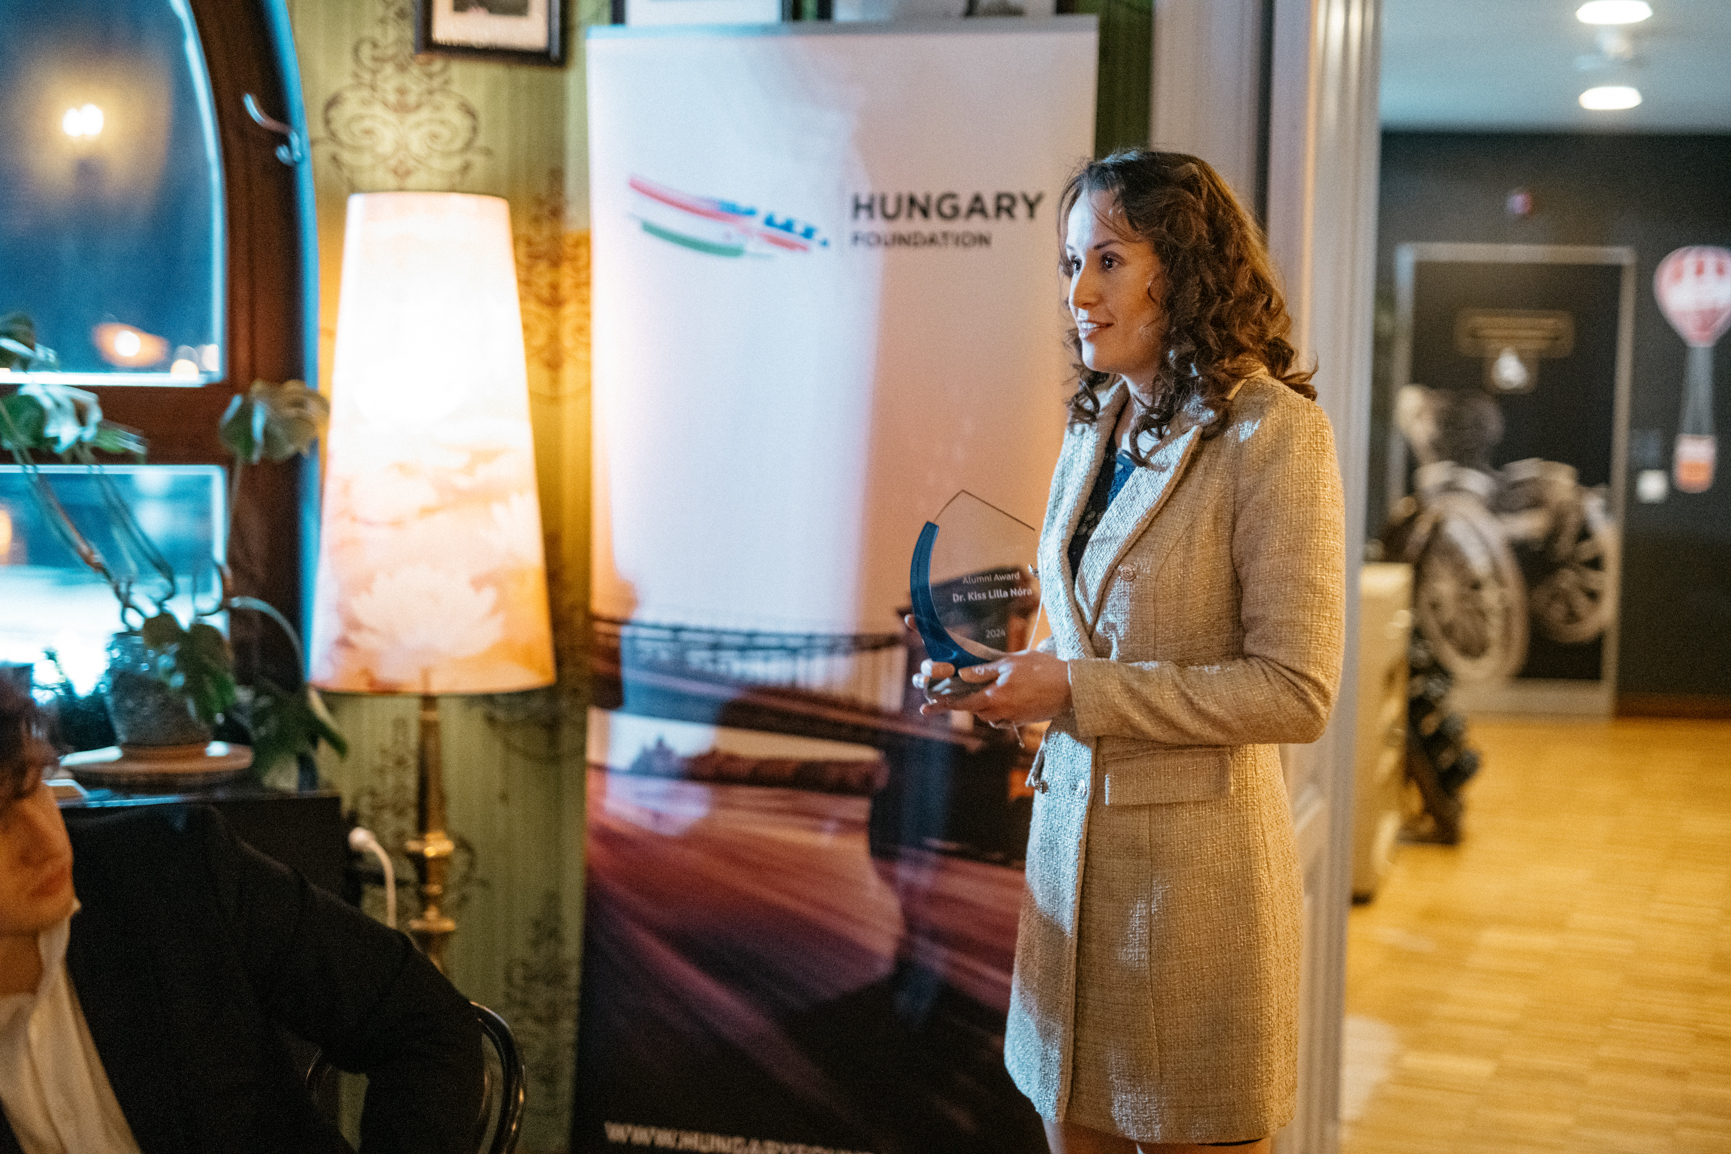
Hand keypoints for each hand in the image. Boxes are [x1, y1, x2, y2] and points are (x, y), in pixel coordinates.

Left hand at [905, 616, 1069, 725]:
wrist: (1073, 689)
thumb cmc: (1043, 671)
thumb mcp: (1011, 663)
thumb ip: (985, 671)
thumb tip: (962, 674)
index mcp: (995, 698)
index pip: (962, 703)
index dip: (942, 704)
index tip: (925, 709)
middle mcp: (1000, 712)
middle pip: (975, 708)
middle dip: (971, 697)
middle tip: (972, 683)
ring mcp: (1012, 718)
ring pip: (989, 711)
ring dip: (987, 700)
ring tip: (1003, 682)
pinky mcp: (1022, 719)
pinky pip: (1003, 714)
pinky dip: (1002, 704)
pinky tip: (1016, 690)